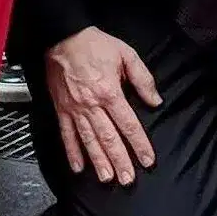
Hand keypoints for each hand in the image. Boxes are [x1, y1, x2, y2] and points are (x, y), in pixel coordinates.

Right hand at [44, 26, 160, 185]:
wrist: (62, 36)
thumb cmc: (94, 43)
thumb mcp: (126, 54)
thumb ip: (143, 79)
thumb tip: (155, 101)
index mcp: (110, 92)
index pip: (128, 124)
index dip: (139, 144)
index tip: (147, 160)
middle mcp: (92, 105)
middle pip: (108, 138)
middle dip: (119, 160)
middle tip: (127, 179)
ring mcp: (75, 109)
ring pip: (89, 140)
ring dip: (98, 162)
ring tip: (107, 179)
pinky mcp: (61, 108)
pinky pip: (67, 134)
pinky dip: (72, 152)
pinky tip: (78, 167)